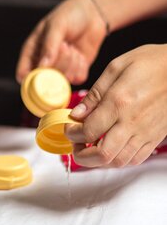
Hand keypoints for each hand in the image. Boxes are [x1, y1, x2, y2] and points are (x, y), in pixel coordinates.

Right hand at [16, 0, 106, 84]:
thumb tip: (43, 66)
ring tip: (73, 48)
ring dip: (71, 65)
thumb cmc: (70, 14)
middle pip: (46, 80)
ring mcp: (60, 68)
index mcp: (31, 52)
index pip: (23, 74)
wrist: (93, 12)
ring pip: (63, 80)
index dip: (30, 79)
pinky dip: (81, 69)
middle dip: (58, 64)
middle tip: (66, 46)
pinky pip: (77, 79)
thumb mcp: (57, 25)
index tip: (44, 72)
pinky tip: (81, 55)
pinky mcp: (75, 71)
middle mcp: (44, 63)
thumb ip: (49, 46)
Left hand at [66, 44, 166, 166]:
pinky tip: (109, 147)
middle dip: (81, 155)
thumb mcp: (116, 67)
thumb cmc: (150, 63)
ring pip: (119, 162)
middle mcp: (132, 122)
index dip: (72, 133)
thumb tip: (76, 114)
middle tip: (75, 144)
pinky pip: (134, 159)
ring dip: (99, 160)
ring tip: (89, 147)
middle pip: (102, 155)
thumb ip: (95, 94)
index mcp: (119, 103)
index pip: (88, 131)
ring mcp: (146, 133)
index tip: (68, 127)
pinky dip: (117, 160)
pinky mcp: (155, 138)